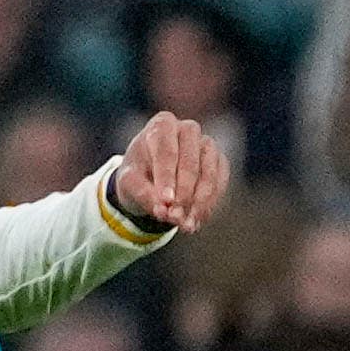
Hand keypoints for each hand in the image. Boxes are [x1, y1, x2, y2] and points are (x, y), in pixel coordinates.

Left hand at [113, 112, 230, 239]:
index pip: (166, 150)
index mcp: (162, 125)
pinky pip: (220, 183)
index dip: (166, 177)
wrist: (151, 177)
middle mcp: (188, 129)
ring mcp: (207, 144)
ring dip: (199, 203)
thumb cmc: (138, 173)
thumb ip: (143, 193)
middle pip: (190, 162)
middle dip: (183, 193)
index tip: (166, 203)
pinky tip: (196, 221)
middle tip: (174, 218)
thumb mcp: (129, 183)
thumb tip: (164, 211)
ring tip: (187, 225)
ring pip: (209, 173)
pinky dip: (209, 204)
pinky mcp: (220, 161)